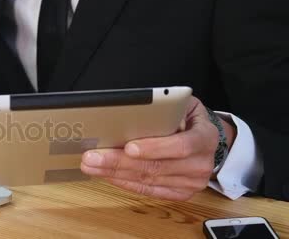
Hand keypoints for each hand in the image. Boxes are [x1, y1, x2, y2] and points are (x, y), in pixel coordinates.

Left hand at [81, 97, 235, 200]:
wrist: (205, 137)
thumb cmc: (187, 117)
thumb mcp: (181, 105)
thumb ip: (162, 109)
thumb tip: (127, 111)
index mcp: (206, 137)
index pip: (182, 145)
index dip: (155, 147)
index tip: (129, 147)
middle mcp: (201, 164)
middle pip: (157, 166)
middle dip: (120, 162)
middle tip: (93, 157)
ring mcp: (192, 182)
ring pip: (148, 180)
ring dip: (115, 173)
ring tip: (91, 165)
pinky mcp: (181, 193)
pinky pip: (148, 191)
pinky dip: (125, 183)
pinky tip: (107, 175)